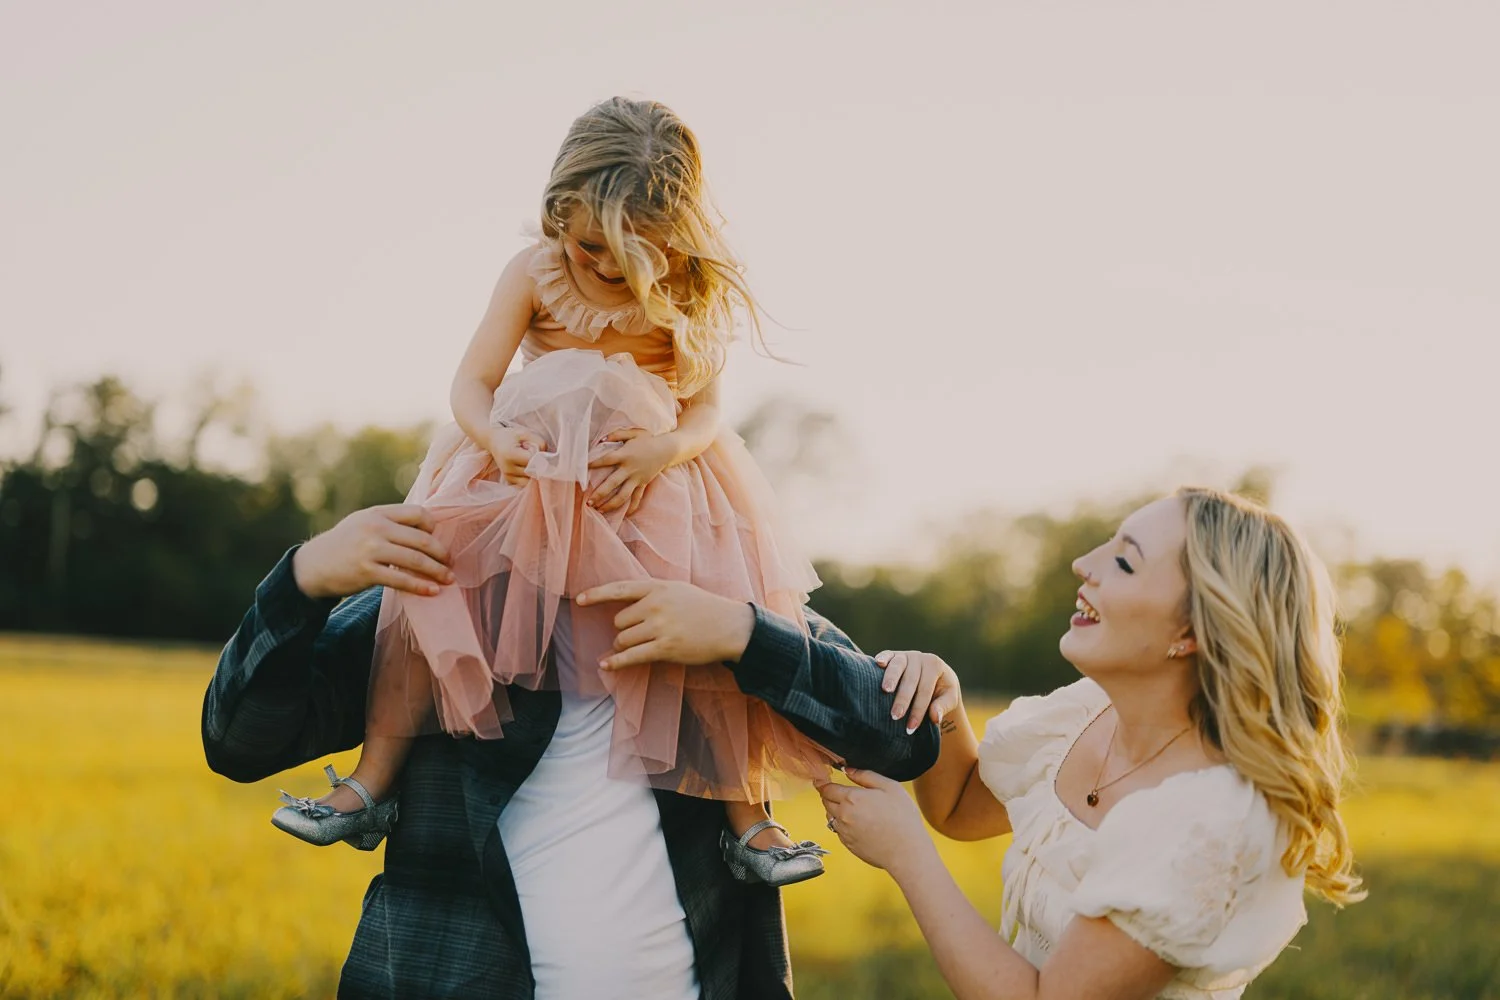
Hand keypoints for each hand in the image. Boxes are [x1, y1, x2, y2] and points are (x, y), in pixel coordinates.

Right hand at [292, 504, 453, 598]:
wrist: (313, 565)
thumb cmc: (345, 545)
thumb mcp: (364, 523)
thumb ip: (390, 523)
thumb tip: (427, 531)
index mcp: (378, 513)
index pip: (418, 513)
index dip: (433, 527)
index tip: (438, 540)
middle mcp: (375, 527)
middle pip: (422, 539)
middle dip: (441, 553)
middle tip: (451, 563)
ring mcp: (371, 549)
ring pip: (415, 560)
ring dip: (437, 571)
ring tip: (448, 579)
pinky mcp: (367, 571)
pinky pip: (401, 580)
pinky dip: (420, 586)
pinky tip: (432, 591)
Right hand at [488, 425, 546, 485]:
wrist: (493, 441)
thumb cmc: (510, 436)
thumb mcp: (525, 433)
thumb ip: (539, 442)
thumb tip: (546, 456)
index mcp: (510, 455)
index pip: (532, 461)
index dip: (539, 457)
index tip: (537, 450)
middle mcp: (508, 468)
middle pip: (532, 472)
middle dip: (536, 465)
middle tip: (533, 455)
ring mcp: (507, 476)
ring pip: (529, 479)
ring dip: (532, 472)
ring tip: (527, 461)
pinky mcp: (509, 480)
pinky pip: (524, 483)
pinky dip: (527, 476)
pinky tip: (524, 467)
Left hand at [575, 579, 754, 669]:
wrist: (729, 626)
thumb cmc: (702, 608)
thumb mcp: (677, 589)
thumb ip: (651, 593)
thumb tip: (623, 607)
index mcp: (657, 587)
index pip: (620, 588)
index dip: (597, 594)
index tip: (579, 600)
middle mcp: (656, 605)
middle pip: (619, 620)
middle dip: (624, 629)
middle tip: (639, 633)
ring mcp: (660, 627)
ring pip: (623, 639)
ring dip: (625, 646)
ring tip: (640, 646)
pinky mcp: (665, 648)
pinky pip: (632, 656)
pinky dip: (616, 662)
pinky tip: (606, 665)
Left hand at [587, 427, 674, 514]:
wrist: (666, 449)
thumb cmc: (648, 440)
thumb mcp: (633, 433)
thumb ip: (616, 434)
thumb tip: (601, 440)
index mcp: (625, 455)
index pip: (606, 460)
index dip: (593, 464)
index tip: (581, 470)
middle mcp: (630, 468)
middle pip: (612, 483)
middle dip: (599, 494)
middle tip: (588, 503)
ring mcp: (637, 478)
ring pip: (623, 495)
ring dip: (611, 504)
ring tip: (600, 510)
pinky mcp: (643, 484)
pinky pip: (637, 498)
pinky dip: (632, 507)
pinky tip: (625, 515)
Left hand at [817, 768, 936, 876]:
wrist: (907, 851)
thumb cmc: (902, 818)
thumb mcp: (889, 787)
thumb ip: (866, 775)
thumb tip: (848, 770)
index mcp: (851, 799)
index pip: (826, 789)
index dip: (823, 783)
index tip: (821, 780)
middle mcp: (843, 816)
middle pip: (825, 802)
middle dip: (829, 795)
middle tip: (839, 792)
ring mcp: (844, 832)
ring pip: (830, 817)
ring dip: (835, 810)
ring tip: (851, 808)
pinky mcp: (849, 845)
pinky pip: (838, 831)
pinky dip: (842, 825)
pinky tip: (859, 824)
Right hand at [874, 650, 963, 733]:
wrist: (935, 676)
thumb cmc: (942, 690)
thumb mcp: (949, 699)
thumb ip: (943, 707)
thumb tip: (935, 717)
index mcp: (935, 666)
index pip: (925, 690)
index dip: (918, 710)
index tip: (910, 727)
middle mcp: (920, 658)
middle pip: (910, 679)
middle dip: (903, 699)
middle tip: (895, 716)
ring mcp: (906, 655)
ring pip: (898, 665)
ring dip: (891, 678)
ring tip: (885, 691)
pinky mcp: (894, 654)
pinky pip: (888, 654)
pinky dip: (883, 657)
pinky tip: (878, 663)